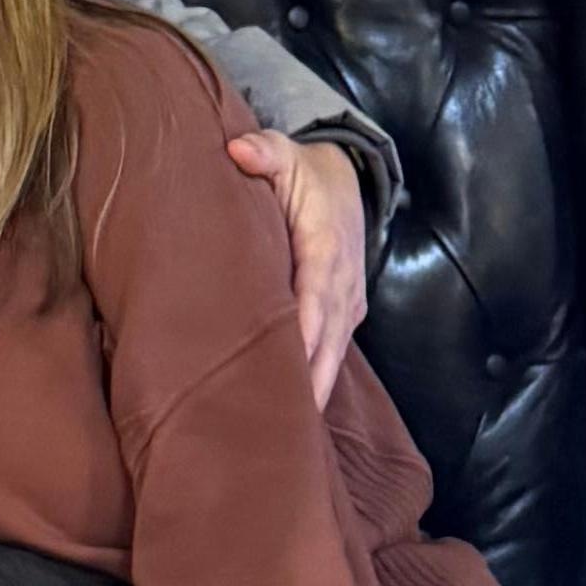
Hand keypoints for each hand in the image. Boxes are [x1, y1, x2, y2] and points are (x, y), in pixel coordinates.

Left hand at [233, 128, 373, 404]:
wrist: (347, 176)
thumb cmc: (304, 173)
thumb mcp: (284, 152)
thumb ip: (262, 151)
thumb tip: (237, 150)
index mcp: (326, 248)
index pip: (313, 301)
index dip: (300, 338)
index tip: (283, 374)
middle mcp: (343, 283)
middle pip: (327, 343)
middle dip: (309, 384)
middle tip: (282, 428)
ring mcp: (348, 302)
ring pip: (333, 354)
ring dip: (315, 390)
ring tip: (288, 435)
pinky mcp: (345, 312)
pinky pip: (333, 350)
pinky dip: (318, 380)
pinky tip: (298, 413)